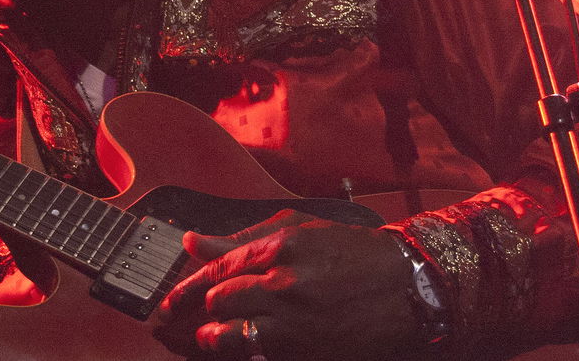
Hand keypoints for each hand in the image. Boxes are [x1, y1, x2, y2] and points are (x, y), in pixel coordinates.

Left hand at [151, 210, 422, 359]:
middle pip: (220, 300)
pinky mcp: (306, 348)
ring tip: (211, 338)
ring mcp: (296, 319)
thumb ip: (243, 238)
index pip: (218, 267)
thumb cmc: (352, 253)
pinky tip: (244, 349)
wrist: (408, 285)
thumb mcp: (300, 231)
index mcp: (281, 246)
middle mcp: (285, 282)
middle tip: (191, 319)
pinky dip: (246, 352)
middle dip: (205, 311)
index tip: (170, 301)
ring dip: (215, 337)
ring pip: (232, 333)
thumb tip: (191, 241)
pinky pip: (259, 354)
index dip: (187, 287)